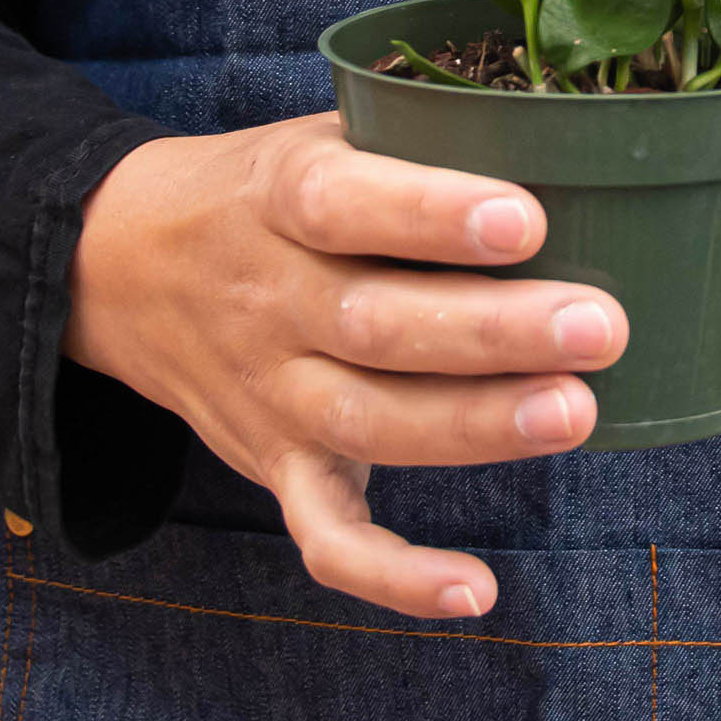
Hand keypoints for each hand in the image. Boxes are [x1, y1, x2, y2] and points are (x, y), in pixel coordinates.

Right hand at [63, 111, 625, 619]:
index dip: (430, 214)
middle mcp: (266, 298)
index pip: (341, 204)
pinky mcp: (272, 466)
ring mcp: (267, 392)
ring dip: (474, 426)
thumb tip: (563, 132)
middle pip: (372, 323)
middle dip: (492, 331)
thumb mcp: (316, 133)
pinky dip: (392, 574)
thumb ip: (414, 133)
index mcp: (275, 197)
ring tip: (574, 411)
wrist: (120, 264)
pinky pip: (323, 535)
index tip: (525, 220)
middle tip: (599, 326)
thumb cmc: (265, 189)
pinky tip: (473, 588)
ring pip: (366, 421)